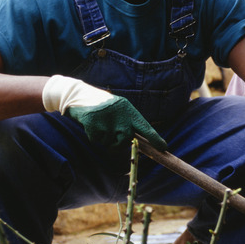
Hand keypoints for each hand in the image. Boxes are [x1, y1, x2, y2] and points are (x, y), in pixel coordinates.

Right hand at [42, 75, 166, 149]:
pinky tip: (91, 125)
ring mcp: (107, 121)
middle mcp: (120, 116)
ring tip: (100, 125)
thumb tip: (136, 141)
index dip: (155, 138)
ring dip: (104, 139)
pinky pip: (96, 141)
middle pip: (125, 140)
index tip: (163, 148)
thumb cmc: (104, 106)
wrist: (80, 95)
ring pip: (109, 143)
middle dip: (118, 143)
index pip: (145, 127)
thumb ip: (129, 123)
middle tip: (111, 134)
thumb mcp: (120, 109)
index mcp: (129, 111)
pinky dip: (93, 137)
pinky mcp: (94, 124)